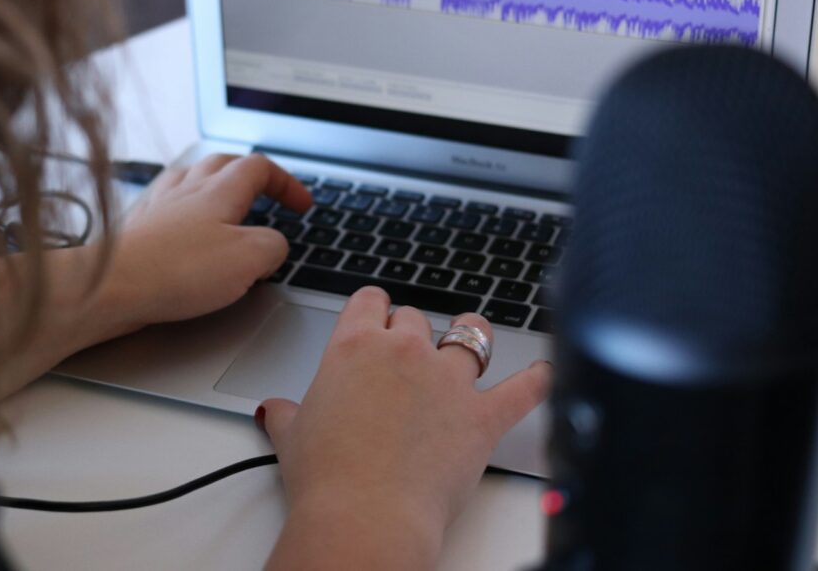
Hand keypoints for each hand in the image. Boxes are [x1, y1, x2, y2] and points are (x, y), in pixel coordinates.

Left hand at [101, 153, 311, 330]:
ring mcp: (158, 206)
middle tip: (267, 193)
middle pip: (224, 163)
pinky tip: (181, 223)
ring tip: (225, 199)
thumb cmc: (175, 270)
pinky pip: (165, 203)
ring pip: (191, 178)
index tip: (301, 205)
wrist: (109, 286)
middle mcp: (187, 190)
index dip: (287, 183)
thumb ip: (273, 246)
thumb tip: (273, 247)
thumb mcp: (249, 259)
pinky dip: (182, 206)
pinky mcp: (137, 229)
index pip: (260, 167)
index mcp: (220, 190)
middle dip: (251, 175)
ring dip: (214, 184)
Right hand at [259, 287, 551, 569]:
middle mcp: (404, 352)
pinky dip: (536, 382)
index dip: (374, 309)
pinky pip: (522, 390)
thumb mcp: (292, 438)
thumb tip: (274, 412)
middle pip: (415, 317)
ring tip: (471, 338)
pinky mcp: (482, 417)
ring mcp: (447, 381)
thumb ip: (288, 416)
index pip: (370, 302)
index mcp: (354, 347)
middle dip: (412, 331)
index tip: (375, 317)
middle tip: (406, 352)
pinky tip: (543, 374)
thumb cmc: (326, 478)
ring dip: (471, 336)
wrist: (363, 515)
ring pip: (470, 336)